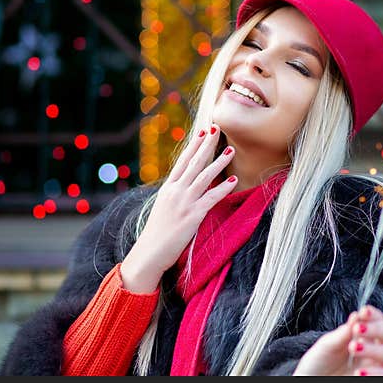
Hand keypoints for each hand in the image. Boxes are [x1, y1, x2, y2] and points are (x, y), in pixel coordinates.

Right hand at [120, 124, 237, 292]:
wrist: (148, 254)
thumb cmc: (157, 234)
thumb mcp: (164, 208)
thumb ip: (175, 196)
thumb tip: (186, 187)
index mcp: (168, 188)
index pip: (183, 161)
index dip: (194, 146)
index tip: (203, 132)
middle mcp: (175, 191)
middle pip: (194, 163)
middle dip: (207, 145)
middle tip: (217, 128)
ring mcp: (184, 202)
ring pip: (204, 176)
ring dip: (219, 161)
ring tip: (232, 150)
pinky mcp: (192, 215)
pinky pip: (211, 198)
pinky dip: (223, 188)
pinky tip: (234, 180)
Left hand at [293, 305, 382, 375]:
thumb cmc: (317, 365)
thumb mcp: (326, 346)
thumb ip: (342, 333)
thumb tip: (356, 316)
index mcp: (362, 336)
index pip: (379, 320)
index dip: (375, 314)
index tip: (364, 312)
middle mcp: (373, 350)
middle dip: (378, 328)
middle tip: (358, 330)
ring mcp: (374, 367)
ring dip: (374, 349)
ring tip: (353, 348)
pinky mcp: (373, 381)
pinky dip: (375, 373)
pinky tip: (360, 372)